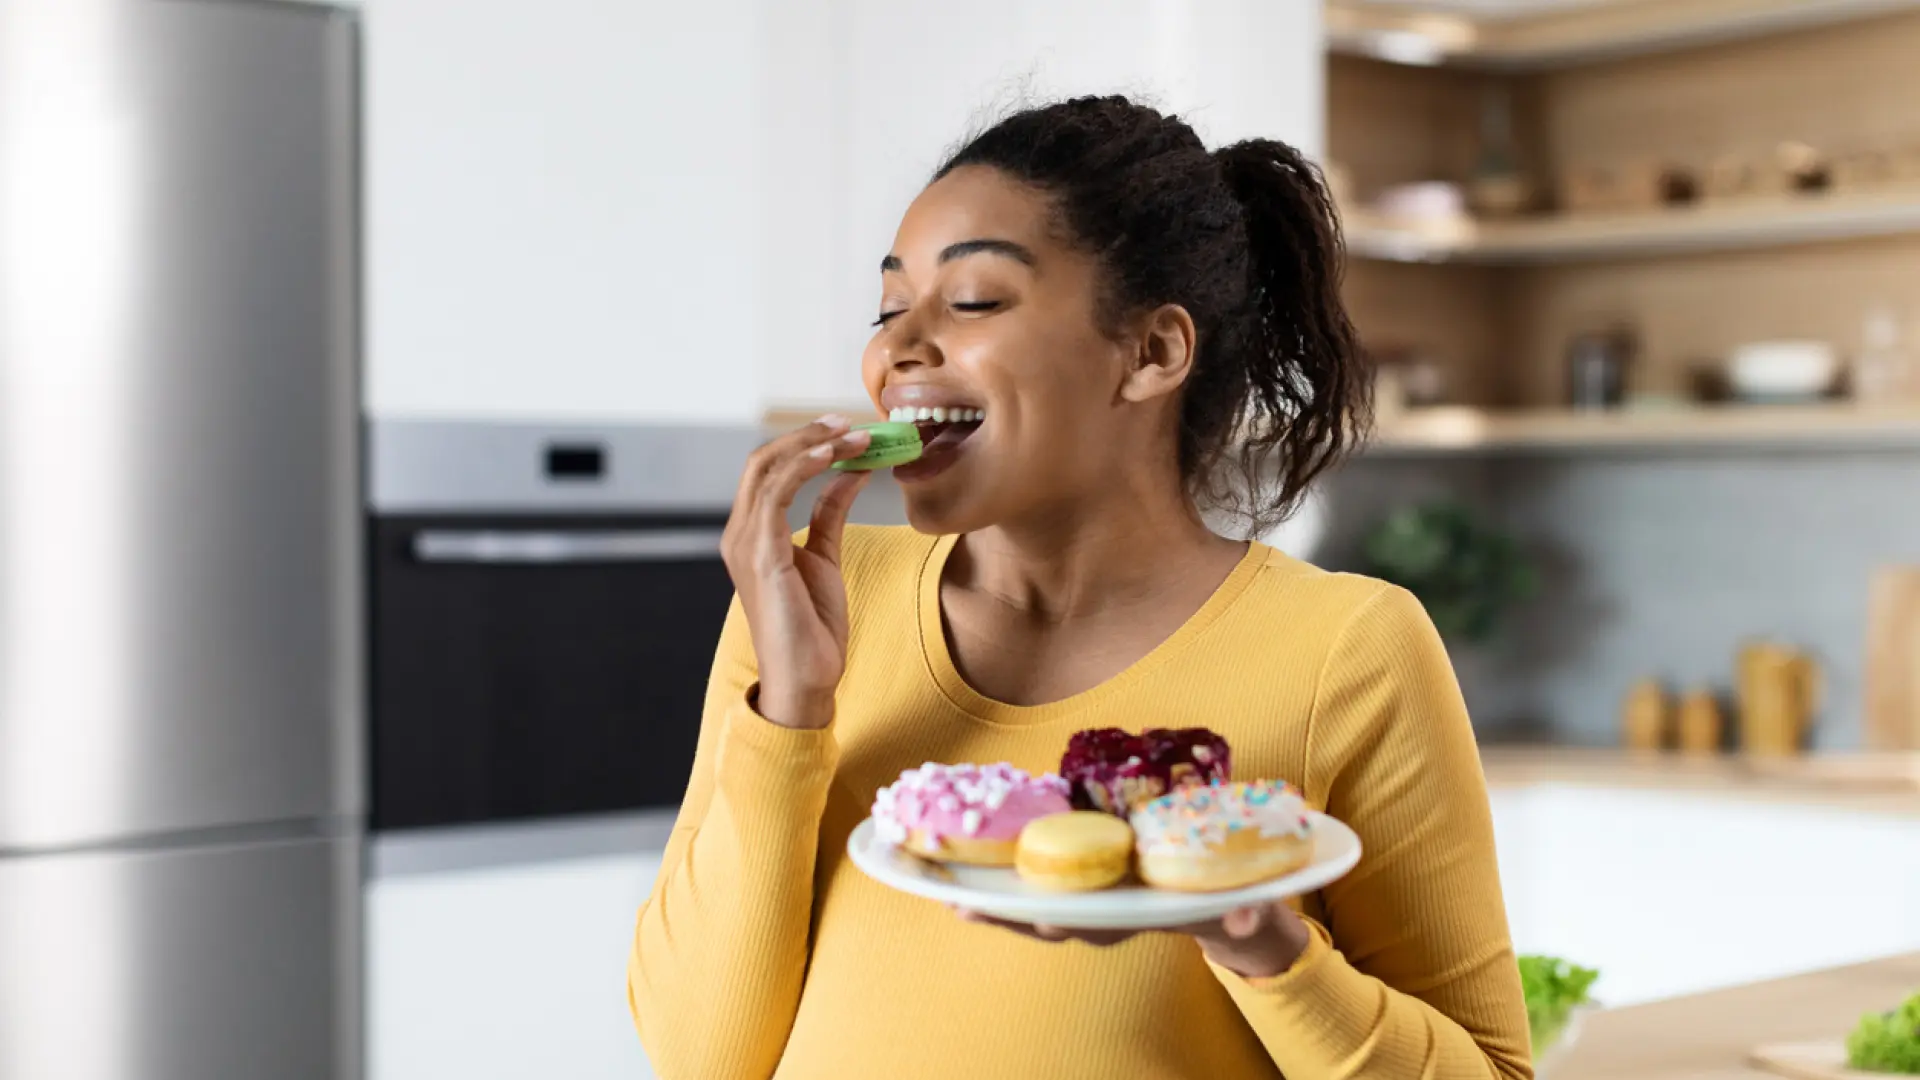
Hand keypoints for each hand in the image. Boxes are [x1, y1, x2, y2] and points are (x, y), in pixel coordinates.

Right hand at [720, 415, 873, 729]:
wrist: (806, 679)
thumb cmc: (812, 626)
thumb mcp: (825, 556)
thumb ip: (828, 512)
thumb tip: (848, 472)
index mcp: (751, 534)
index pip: (767, 470)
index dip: (803, 442)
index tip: (845, 429)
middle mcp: (739, 533)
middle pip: (762, 460)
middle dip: (807, 435)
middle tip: (849, 422)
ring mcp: (745, 544)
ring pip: (767, 469)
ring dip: (812, 445)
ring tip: (853, 435)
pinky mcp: (761, 556)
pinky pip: (776, 494)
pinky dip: (805, 467)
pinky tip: (835, 457)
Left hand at [953, 901, 1312, 978]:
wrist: (1218, 902)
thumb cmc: (1226, 899)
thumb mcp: (1242, 906)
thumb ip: (1243, 913)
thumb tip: (1242, 920)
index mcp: (1139, 917)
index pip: (1100, 924)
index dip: (1071, 919)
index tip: (1046, 918)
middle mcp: (1105, 915)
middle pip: (1051, 920)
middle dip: (1011, 915)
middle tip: (972, 905)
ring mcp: (1085, 901)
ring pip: (1031, 907)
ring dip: (991, 901)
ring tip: (947, 892)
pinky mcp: (1074, 877)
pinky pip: (1030, 882)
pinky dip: (998, 878)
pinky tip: (959, 870)